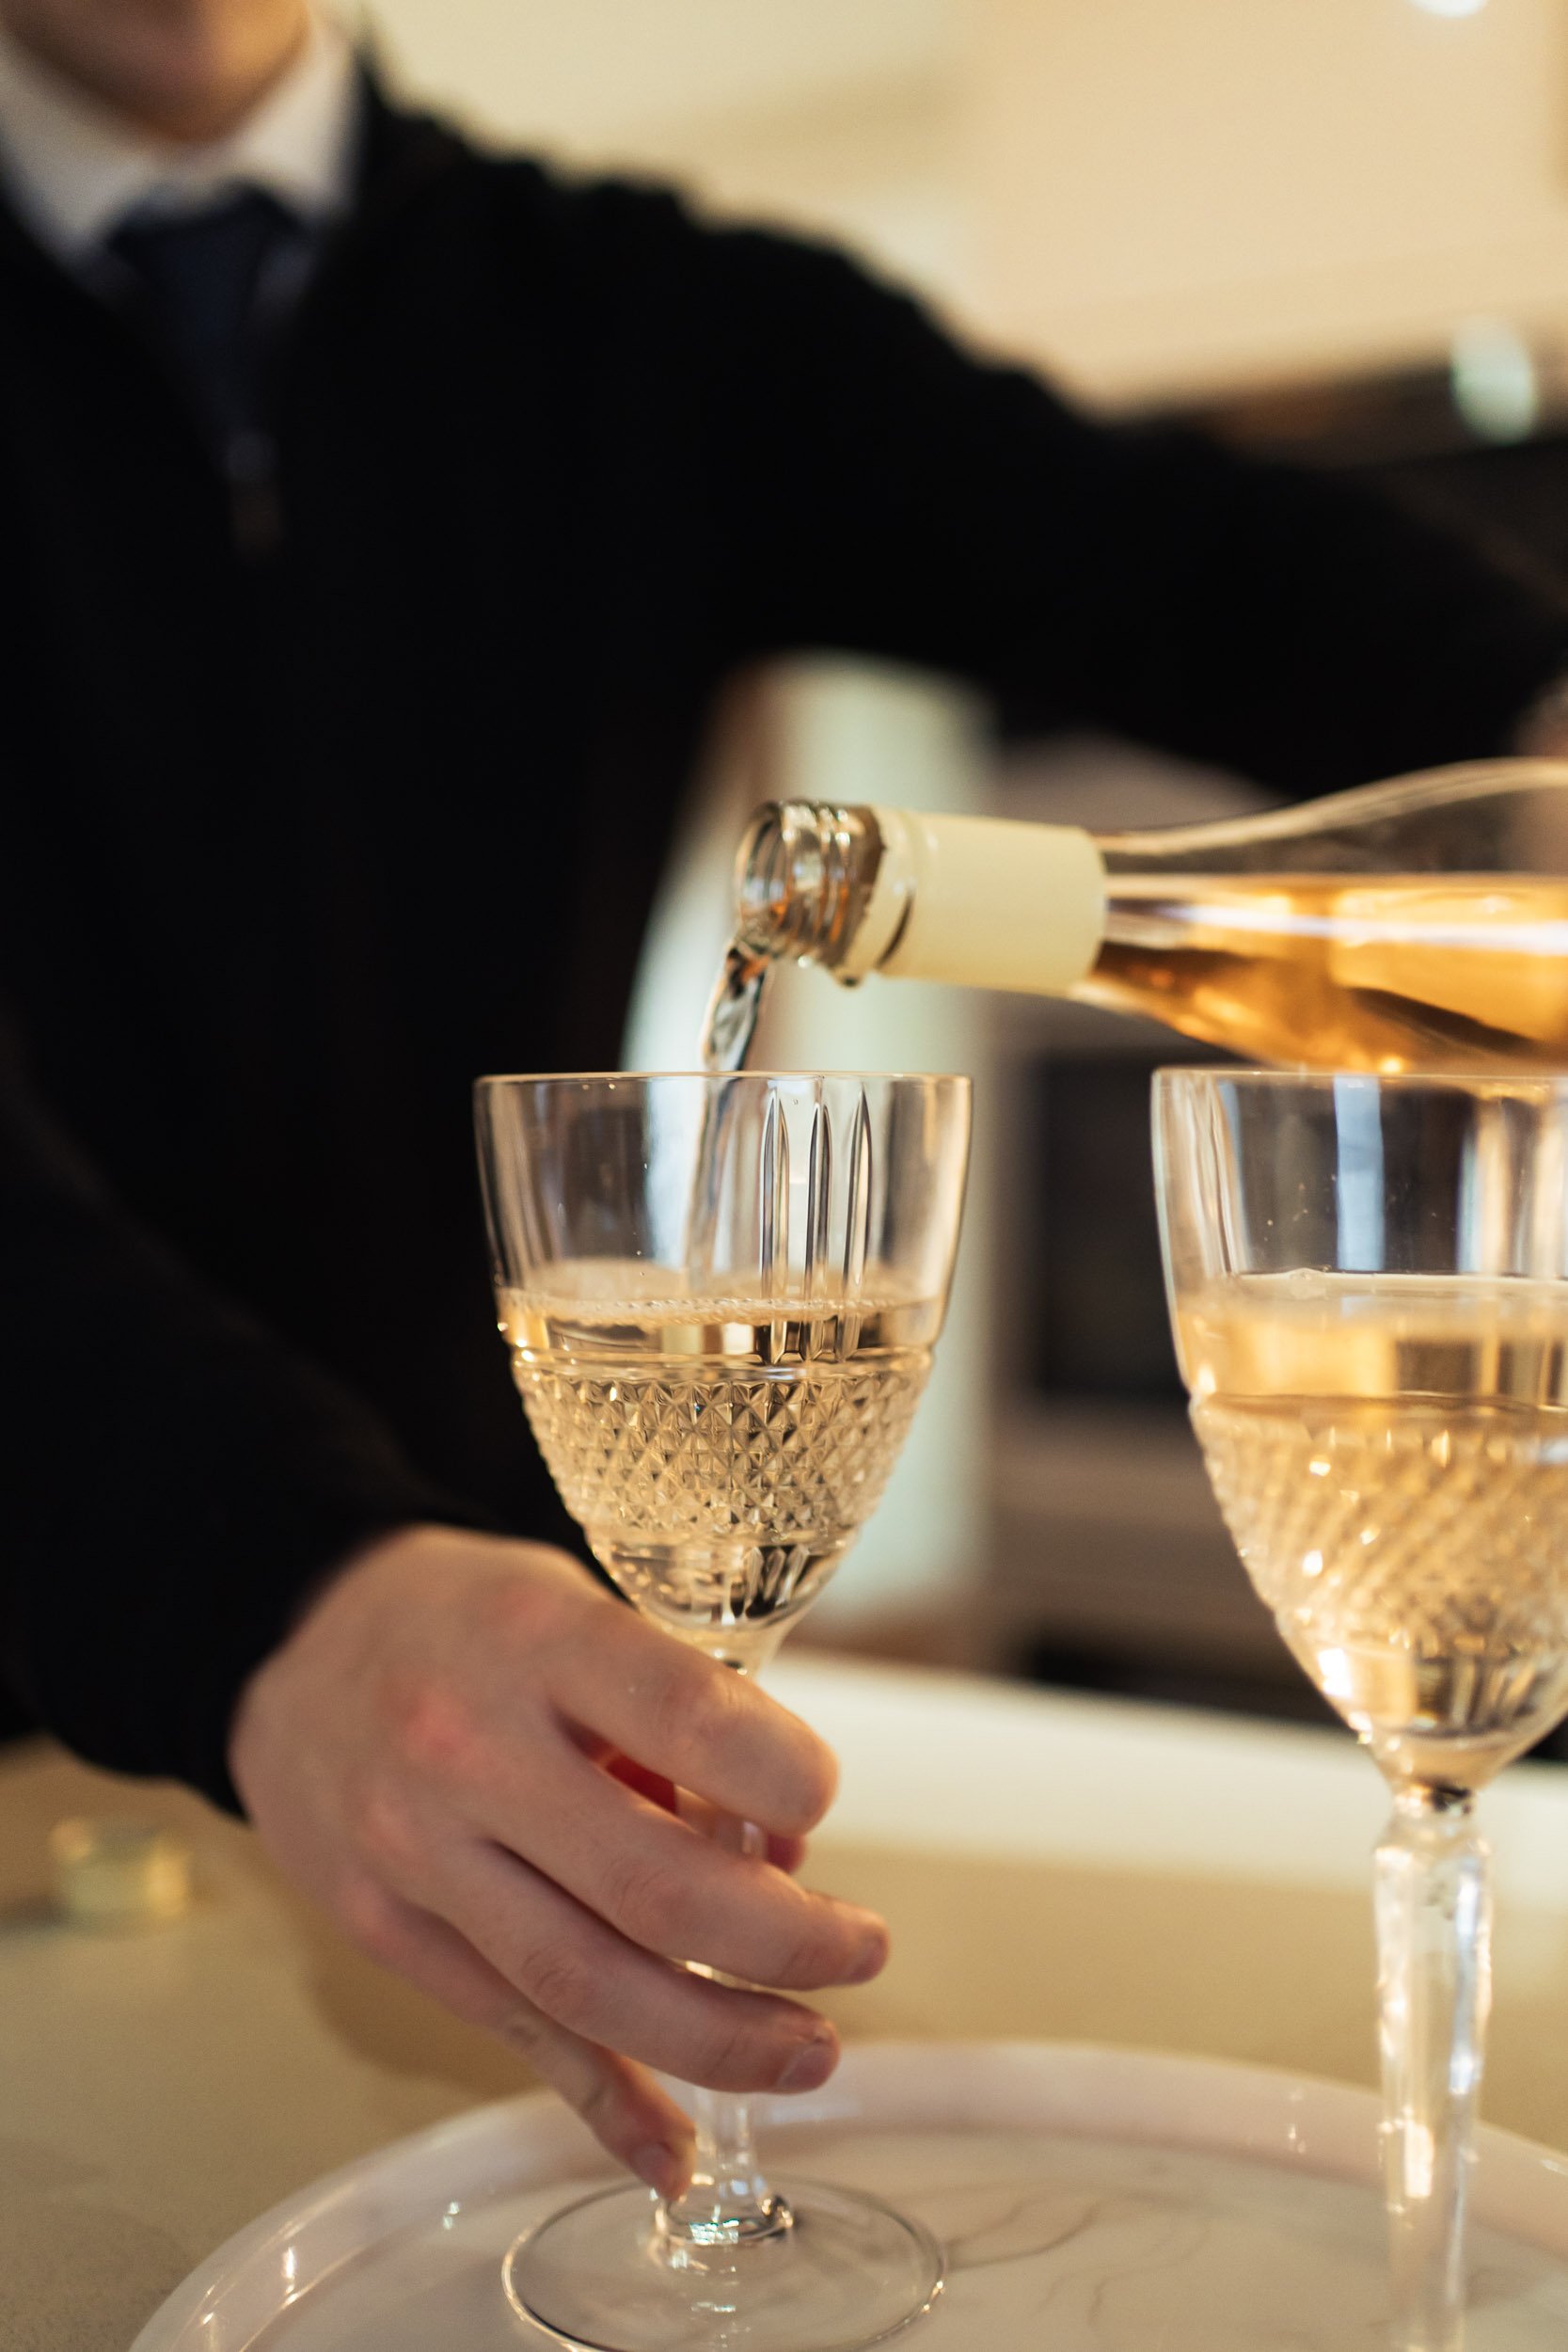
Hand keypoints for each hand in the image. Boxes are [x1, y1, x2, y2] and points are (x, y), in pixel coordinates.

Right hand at [228, 1525, 886, 2194]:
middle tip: (860, 1951)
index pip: (690, 1718)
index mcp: (538, 1640)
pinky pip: (511, 2030)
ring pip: (585, 1984)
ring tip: (809, 2051)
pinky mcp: (387, 1930)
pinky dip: (602, 2102)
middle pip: (651, 1887)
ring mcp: (418, 1853)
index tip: (824, 1802)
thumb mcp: (576, 1606)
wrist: (294, 1644)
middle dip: (786, 1942)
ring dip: (719, 2040)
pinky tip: (675, 2152)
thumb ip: (674, 1713)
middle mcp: (469, 1750)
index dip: (788, 1777)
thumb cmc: (472, 1619)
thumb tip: (780, 1851)